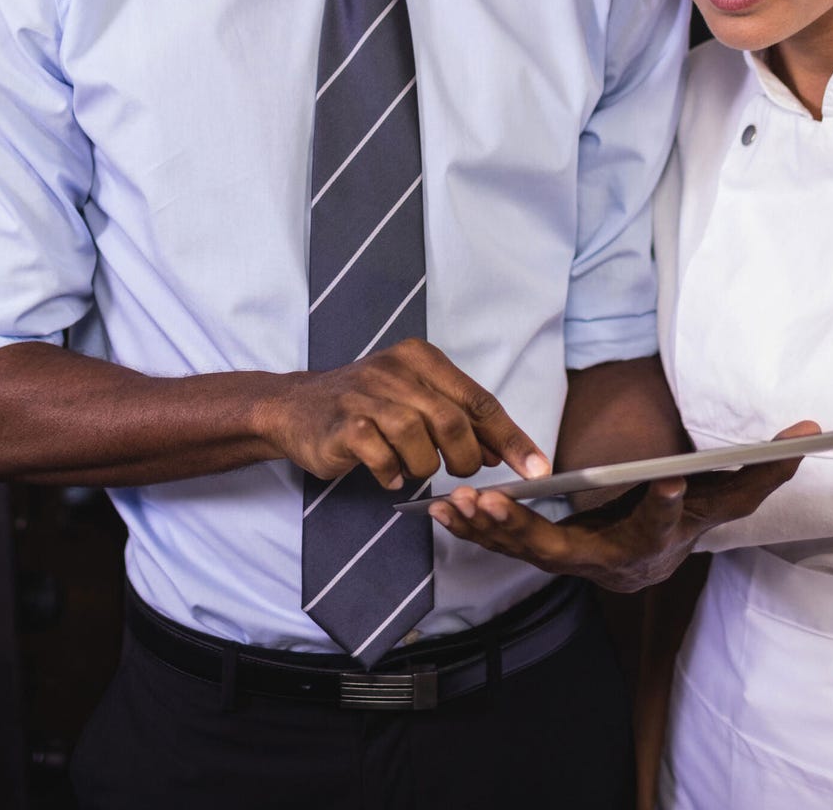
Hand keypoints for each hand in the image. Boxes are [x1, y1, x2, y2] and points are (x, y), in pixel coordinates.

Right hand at [258, 337, 551, 490]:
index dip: (512, 439)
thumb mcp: (414, 398)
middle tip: (460, 473)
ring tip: (411, 466)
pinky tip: (386, 472)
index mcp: (420, 358)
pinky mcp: (344, 424)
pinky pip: (384, 458)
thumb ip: (456, 417)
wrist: (295, 407)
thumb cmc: (365, 405)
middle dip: (466, 459)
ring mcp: (366, 396)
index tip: (537, 470)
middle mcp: (395, 370)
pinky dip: (392, 473)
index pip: (478, 401)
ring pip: (420, 442)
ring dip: (424, 466)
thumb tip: (503, 451)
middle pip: (454, 423)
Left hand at [427, 419, 819, 591]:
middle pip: (568, 553)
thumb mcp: (725, 498)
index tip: (665, 480)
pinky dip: (475, 528)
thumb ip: (762, 470)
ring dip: (489, 530)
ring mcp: (572, 561)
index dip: (667, 505)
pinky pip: (505, 545)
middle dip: (529, 532)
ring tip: (458, 503)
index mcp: (656, 541)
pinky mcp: (542, 554)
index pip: (664, 523)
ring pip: (525, 554)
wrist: (653, 559)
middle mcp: (610, 561)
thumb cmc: (688, 519)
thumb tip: (810, 433)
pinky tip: (442, 509)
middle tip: (498, 503)